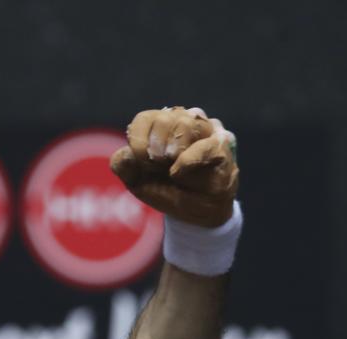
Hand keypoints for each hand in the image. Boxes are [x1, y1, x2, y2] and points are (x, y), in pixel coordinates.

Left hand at [110, 106, 238, 226]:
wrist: (194, 212)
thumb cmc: (166, 189)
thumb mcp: (137, 181)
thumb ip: (124, 166)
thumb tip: (126, 153)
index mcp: (160, 126)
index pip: (145, 118)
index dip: (138, 139)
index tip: (141, 160)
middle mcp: (184, 122)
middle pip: (164, 118)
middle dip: (155, 146)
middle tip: (157, 166)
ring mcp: (206, 130)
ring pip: (186, 124)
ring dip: (172, 150)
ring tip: (171, 170)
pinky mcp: (222, 146)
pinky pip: (206, 144)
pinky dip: (188, 159)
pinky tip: (178, 171)